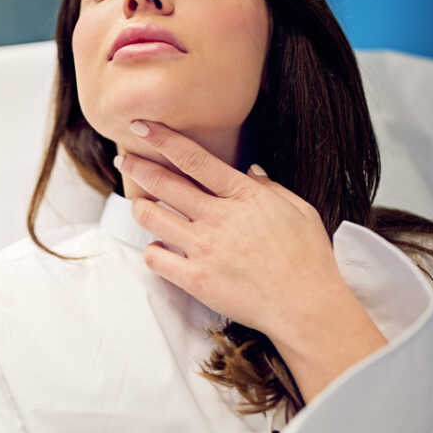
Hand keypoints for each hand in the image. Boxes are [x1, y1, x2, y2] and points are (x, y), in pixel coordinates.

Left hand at [116, 121, 384, 399]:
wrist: (306, 306)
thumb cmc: (309, 259)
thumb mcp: (299, 210)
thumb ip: (271, 188)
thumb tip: (251, 170)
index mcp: (244, 196)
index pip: (194, 159)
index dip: (163, 139)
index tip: (141, 127)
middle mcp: (219, 217)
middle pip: (165, 183)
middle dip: (138, 166)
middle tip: (124, 158)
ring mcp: (204, 248)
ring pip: (152, 218)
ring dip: (141, 207)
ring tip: (139, 204)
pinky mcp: (196, 279)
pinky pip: (156, 259)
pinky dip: (152, 251)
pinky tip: (158, 249)